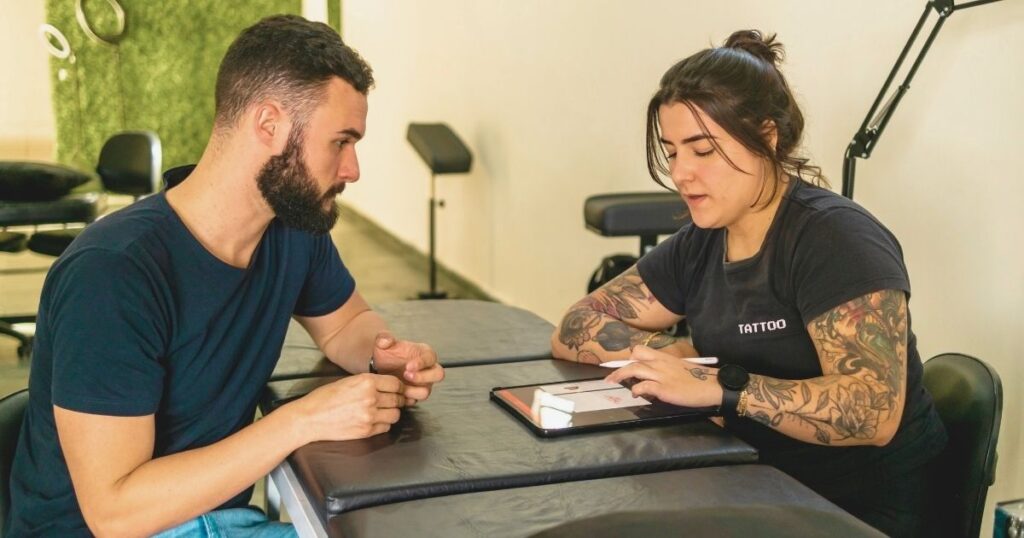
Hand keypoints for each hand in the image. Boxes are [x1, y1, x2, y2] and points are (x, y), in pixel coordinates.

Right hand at [288, 374, 405, 442]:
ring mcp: (370, 416)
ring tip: (384, 411)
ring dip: (392, 412)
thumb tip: (387, 386)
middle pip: (398, 399)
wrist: (310, 417)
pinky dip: (383, 424)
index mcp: (366, 382)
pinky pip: (386, 427)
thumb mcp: (348, 381)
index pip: (395, 384)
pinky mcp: (366, 431)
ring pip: (395, 414)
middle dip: (398, 400)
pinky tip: (375, 420)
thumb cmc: (325, 398)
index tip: (398, 390)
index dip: (399, 387)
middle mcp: (371, 398)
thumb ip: (369, 383)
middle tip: (394, 401)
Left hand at [372, 331, 444, 403]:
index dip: (422, 363)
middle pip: (438, 375)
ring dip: (413, 391)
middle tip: (406, 376)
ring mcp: (422, 384)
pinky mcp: (414, 395)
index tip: (408, 366)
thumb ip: (384, 338)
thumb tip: (385, 341)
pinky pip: (414, 400)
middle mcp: (427, 369)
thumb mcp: (382, 342)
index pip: (431, 358)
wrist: (379, 366)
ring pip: (426, 391)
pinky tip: (396, 395)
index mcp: (424, 354)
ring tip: (399, 387)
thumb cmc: (386, 352)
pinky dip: (406, 399)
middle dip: (423, 377)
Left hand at [604, 345, 722, 407]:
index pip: (641, 351)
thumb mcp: (678, 368)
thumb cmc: (697, 378)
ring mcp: (661, 375)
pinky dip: (636, 389)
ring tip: (614, 382)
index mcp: (664, 357)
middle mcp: (660, 363)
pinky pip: (644, 386)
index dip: (630, 358)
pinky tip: (636, 394)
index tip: (622, 366)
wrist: (712, 385)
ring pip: (634, 369)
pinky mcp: (664, 388)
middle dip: (619, 368)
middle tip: (610, 377)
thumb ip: (664, 370)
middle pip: (634, 358)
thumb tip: (651, 379)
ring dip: (621, 376)